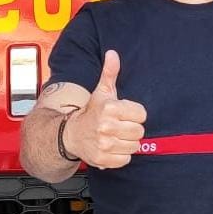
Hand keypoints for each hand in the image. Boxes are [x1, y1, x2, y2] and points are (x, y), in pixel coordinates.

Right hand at [64, 50, 147, 168]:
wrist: (71, 134)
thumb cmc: (91, 112)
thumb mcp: (101, 91)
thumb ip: (110, 72)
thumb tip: (112, 53)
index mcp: (109, 108)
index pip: (141, 114)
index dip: (135, 113)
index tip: (124, 113)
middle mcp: (106, 126)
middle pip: (139, 131)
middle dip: (132, 128)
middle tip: (120, 125)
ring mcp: (104, 145)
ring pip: (134, 145)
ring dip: (127, 142)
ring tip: (116, 136)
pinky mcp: (103, 160)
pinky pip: (126, 159)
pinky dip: (122, 155)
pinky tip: (113, 147)